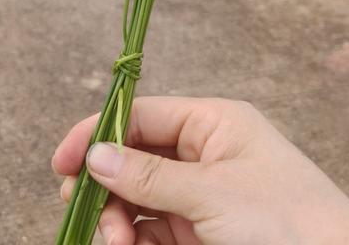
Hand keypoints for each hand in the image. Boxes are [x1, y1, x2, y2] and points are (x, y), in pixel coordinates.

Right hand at [53, 97, 348, 244]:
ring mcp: (203, 198)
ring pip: (137, 199)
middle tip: (81, 208)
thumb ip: (148, 175)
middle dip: (105, 184)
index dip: (97, 134)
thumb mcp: (212, 194)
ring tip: (114, 241)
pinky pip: (152, 230)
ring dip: (116, 218)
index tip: (60, 162)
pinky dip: (133, 240)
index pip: (141, 115)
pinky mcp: (204, 236)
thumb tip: (94, 154)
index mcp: (213, 123)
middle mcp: (204, 154)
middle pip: (133, 158)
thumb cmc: (288, 223)